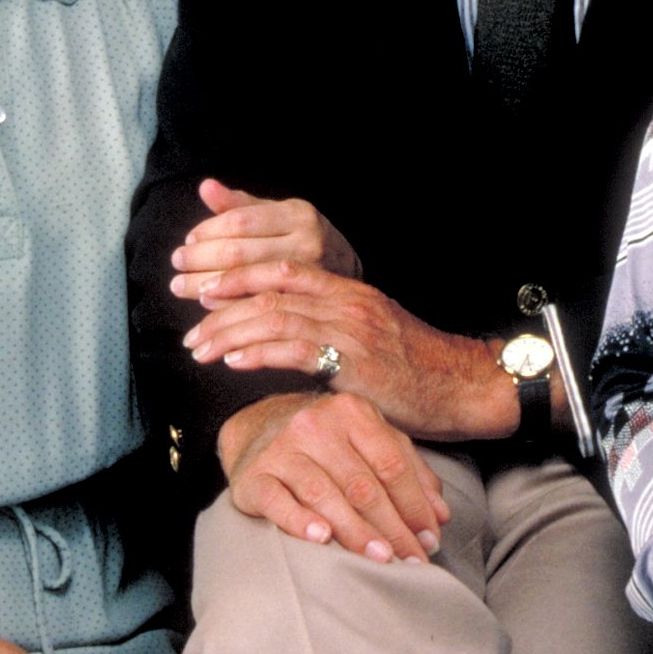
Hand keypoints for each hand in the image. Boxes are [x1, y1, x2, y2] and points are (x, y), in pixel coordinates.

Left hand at [170, 178, 360, 298]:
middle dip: (200, 260)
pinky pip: (253, 305)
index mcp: (298, 215)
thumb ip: (239, 205)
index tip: (188, 240)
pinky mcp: (303, 304)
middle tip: (176, 264)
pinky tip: (207, 304)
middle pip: (239, 253)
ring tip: (181, 286)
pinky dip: (225, 305)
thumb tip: (205, 187)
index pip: (241, 221)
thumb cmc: (301, 238)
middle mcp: (307, 243)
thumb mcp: (277, 214)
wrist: (346, 269)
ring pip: (243, 282)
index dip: (209, 232)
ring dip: (205, 286)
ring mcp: (307, 276)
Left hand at [185, 259, 515, 443]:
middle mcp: (348, 303)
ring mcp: (351, 331)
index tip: (205, 288)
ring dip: (229, 332)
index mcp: (350, 290)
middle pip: (271, 288)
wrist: (461, 386)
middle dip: (222, 305)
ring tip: (200, 349)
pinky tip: (233, 360)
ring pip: (275, 316)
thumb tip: (289, 337)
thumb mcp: (374, 333)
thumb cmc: (416, 368)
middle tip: (191, 328)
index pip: (286, 268)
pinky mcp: (353, 364)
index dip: (240, 274)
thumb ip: (334, 327)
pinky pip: (295, 350)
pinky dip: (258, 352)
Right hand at [218, 391, 448, 563]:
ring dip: (356, 532)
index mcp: (353, 412)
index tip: (429, 540)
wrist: (257, 428)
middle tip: (411, 560)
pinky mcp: (253, 476)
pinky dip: (300, 521)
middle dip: (391, 527)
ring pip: (325, 495)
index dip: (414, 505)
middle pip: (362, 484)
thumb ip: (409, 471)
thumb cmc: (327, 442)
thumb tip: (440, 516)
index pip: (392, 464)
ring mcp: (282, 449)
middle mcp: (316, 424)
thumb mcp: (371, 441)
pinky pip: (278, 502)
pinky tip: (321, 539)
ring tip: (380, 558)